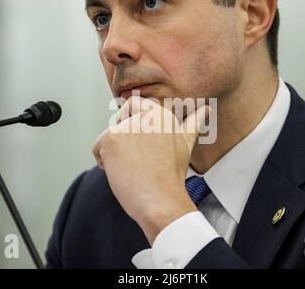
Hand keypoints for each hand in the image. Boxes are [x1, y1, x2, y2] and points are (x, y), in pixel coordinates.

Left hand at [92, 96, 209, 244]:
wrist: (161, 200)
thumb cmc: (172, 175)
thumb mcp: (186, 143)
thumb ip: (194, 122)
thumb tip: (206, 108)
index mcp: (162, 113)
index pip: (133, 103)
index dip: (128, 119)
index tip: (135, 140)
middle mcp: (145, 115)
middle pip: (118, 120)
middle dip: (122, 139)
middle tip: (137, 159)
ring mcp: (127, 125)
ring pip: (107, 135)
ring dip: (114, 153)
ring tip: (133, 168)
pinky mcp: (112, 138)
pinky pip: (98, 147)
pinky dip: (103, 161)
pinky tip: (121, 172)